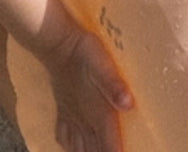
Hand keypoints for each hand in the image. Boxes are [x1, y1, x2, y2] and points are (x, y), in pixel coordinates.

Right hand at [43, 27, 133, 151]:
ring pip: (78, 149)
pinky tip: (74, 147)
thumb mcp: (102, 64)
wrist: (58, 44)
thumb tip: (129, 104)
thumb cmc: (83, 52)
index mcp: (97, 112)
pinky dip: (71, 147)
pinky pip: (64, 138)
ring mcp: (71, 117)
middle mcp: (84, 120)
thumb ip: (114, 85)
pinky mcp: (63, 111)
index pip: (109, 146)